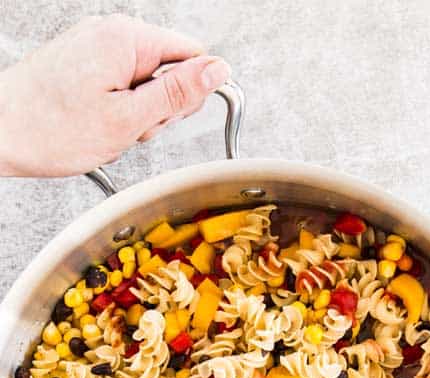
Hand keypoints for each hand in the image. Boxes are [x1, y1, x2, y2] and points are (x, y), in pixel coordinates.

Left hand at [0, 14, 230, 177]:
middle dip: (159, 110)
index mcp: (126, 38)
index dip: (191, 93)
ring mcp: (95, 48)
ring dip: (137, 117)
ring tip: (109, 128)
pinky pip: (121, 89)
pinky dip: (117, 113)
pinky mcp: (84, 65)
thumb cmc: (50, 129)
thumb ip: (178, 94)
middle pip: (170, 72)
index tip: (169, 116)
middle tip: (130, 127)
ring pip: (145, 86)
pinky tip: (98, 125)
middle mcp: (111, 34)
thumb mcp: (128, 119)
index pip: (192, 54)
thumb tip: (217, 72)